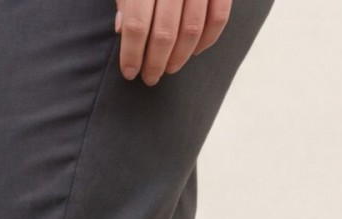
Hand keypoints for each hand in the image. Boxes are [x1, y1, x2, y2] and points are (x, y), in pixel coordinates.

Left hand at [114, 0, 232, 85]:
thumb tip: (123, 32)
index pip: (136, 24)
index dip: (132, 54)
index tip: (130, 72)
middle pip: (164, 33)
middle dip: (155, 62)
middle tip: (150, 78)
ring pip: (192, 30)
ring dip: (180, 57)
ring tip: (168, 68)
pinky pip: (218, 17)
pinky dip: (208, 39)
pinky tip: (194, 52)